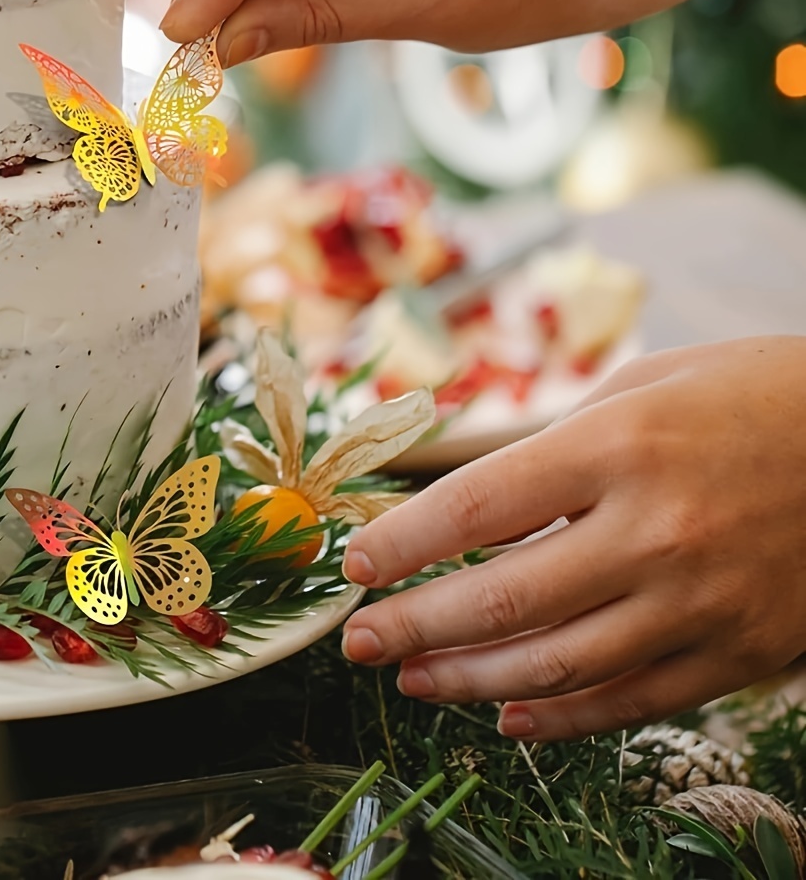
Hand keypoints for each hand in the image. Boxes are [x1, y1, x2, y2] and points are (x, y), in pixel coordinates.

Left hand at [337, 337, 805, 739]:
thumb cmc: (749, 395)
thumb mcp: (640, 387)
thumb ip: (552, 448)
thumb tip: (468, 509)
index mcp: (618, 446)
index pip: (478, 507)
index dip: (403, 543)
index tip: (355, 563)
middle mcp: (654, 530)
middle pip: (504, 598)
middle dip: (415, 624)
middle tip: (358, 639)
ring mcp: (702, 601)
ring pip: (558, 663)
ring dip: (469, 679)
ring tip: (412, 678)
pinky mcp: (742, 651)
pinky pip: (633, 699)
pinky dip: (562, 715)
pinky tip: (507, 714)